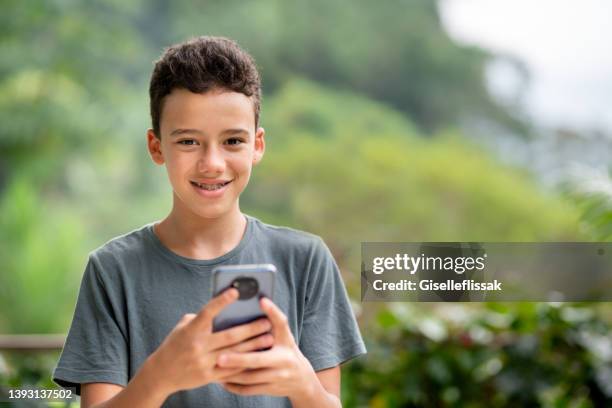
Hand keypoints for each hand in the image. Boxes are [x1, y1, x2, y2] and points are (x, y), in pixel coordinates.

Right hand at [147, 288, 274, 394]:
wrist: (161, 373)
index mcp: (191, 330)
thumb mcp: (183, 327)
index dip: (221, 301)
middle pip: (229, 335)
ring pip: (234, 353)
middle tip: (266, 321)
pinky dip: (245, 362)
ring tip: (269, 338)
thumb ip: (201, 318)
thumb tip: (225, 308)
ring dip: (253, 345)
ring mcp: (203, 363)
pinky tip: (258, 356)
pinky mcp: (208, 377)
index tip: (236, 291)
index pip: (208, 312)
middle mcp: (198, 346)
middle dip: (250, 328)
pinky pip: (230, 370)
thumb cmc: (175, 344)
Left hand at [217, 298, 318, 399]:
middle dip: (235, 364)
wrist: (301, 379)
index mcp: (282, 354)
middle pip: (252, 369)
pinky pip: (248, 391)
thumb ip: (274, 316)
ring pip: (247, 382)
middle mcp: (279, 371)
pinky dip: (234, 387)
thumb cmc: (288, 348)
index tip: (223, 352)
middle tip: (216, 359)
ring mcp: (274, 383)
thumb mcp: (285, 333)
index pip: (261, 354)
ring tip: (214, 368)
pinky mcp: (268, 392)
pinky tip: (221, 381)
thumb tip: (262, 300)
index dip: (242, 354)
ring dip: (230, 376)